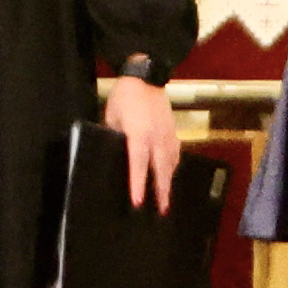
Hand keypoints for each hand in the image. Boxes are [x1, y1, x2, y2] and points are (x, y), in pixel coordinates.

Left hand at [100, 71, 178, 206]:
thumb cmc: (125, 96)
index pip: (138, 165)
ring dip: (168, 182)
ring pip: (170, 164)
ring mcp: (167, 134)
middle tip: (161, 210)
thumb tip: (113, 154)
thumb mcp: (112, 117)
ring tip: (166, 200)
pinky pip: (175, 154)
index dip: (137, 184)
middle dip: (161, 191)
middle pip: (160, 170)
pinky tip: (169, 174)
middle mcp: (156, 137)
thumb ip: (114, 137)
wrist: (146, 76)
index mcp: (139, 135)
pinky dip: (172, 167)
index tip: (138, 202)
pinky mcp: (173, 130)